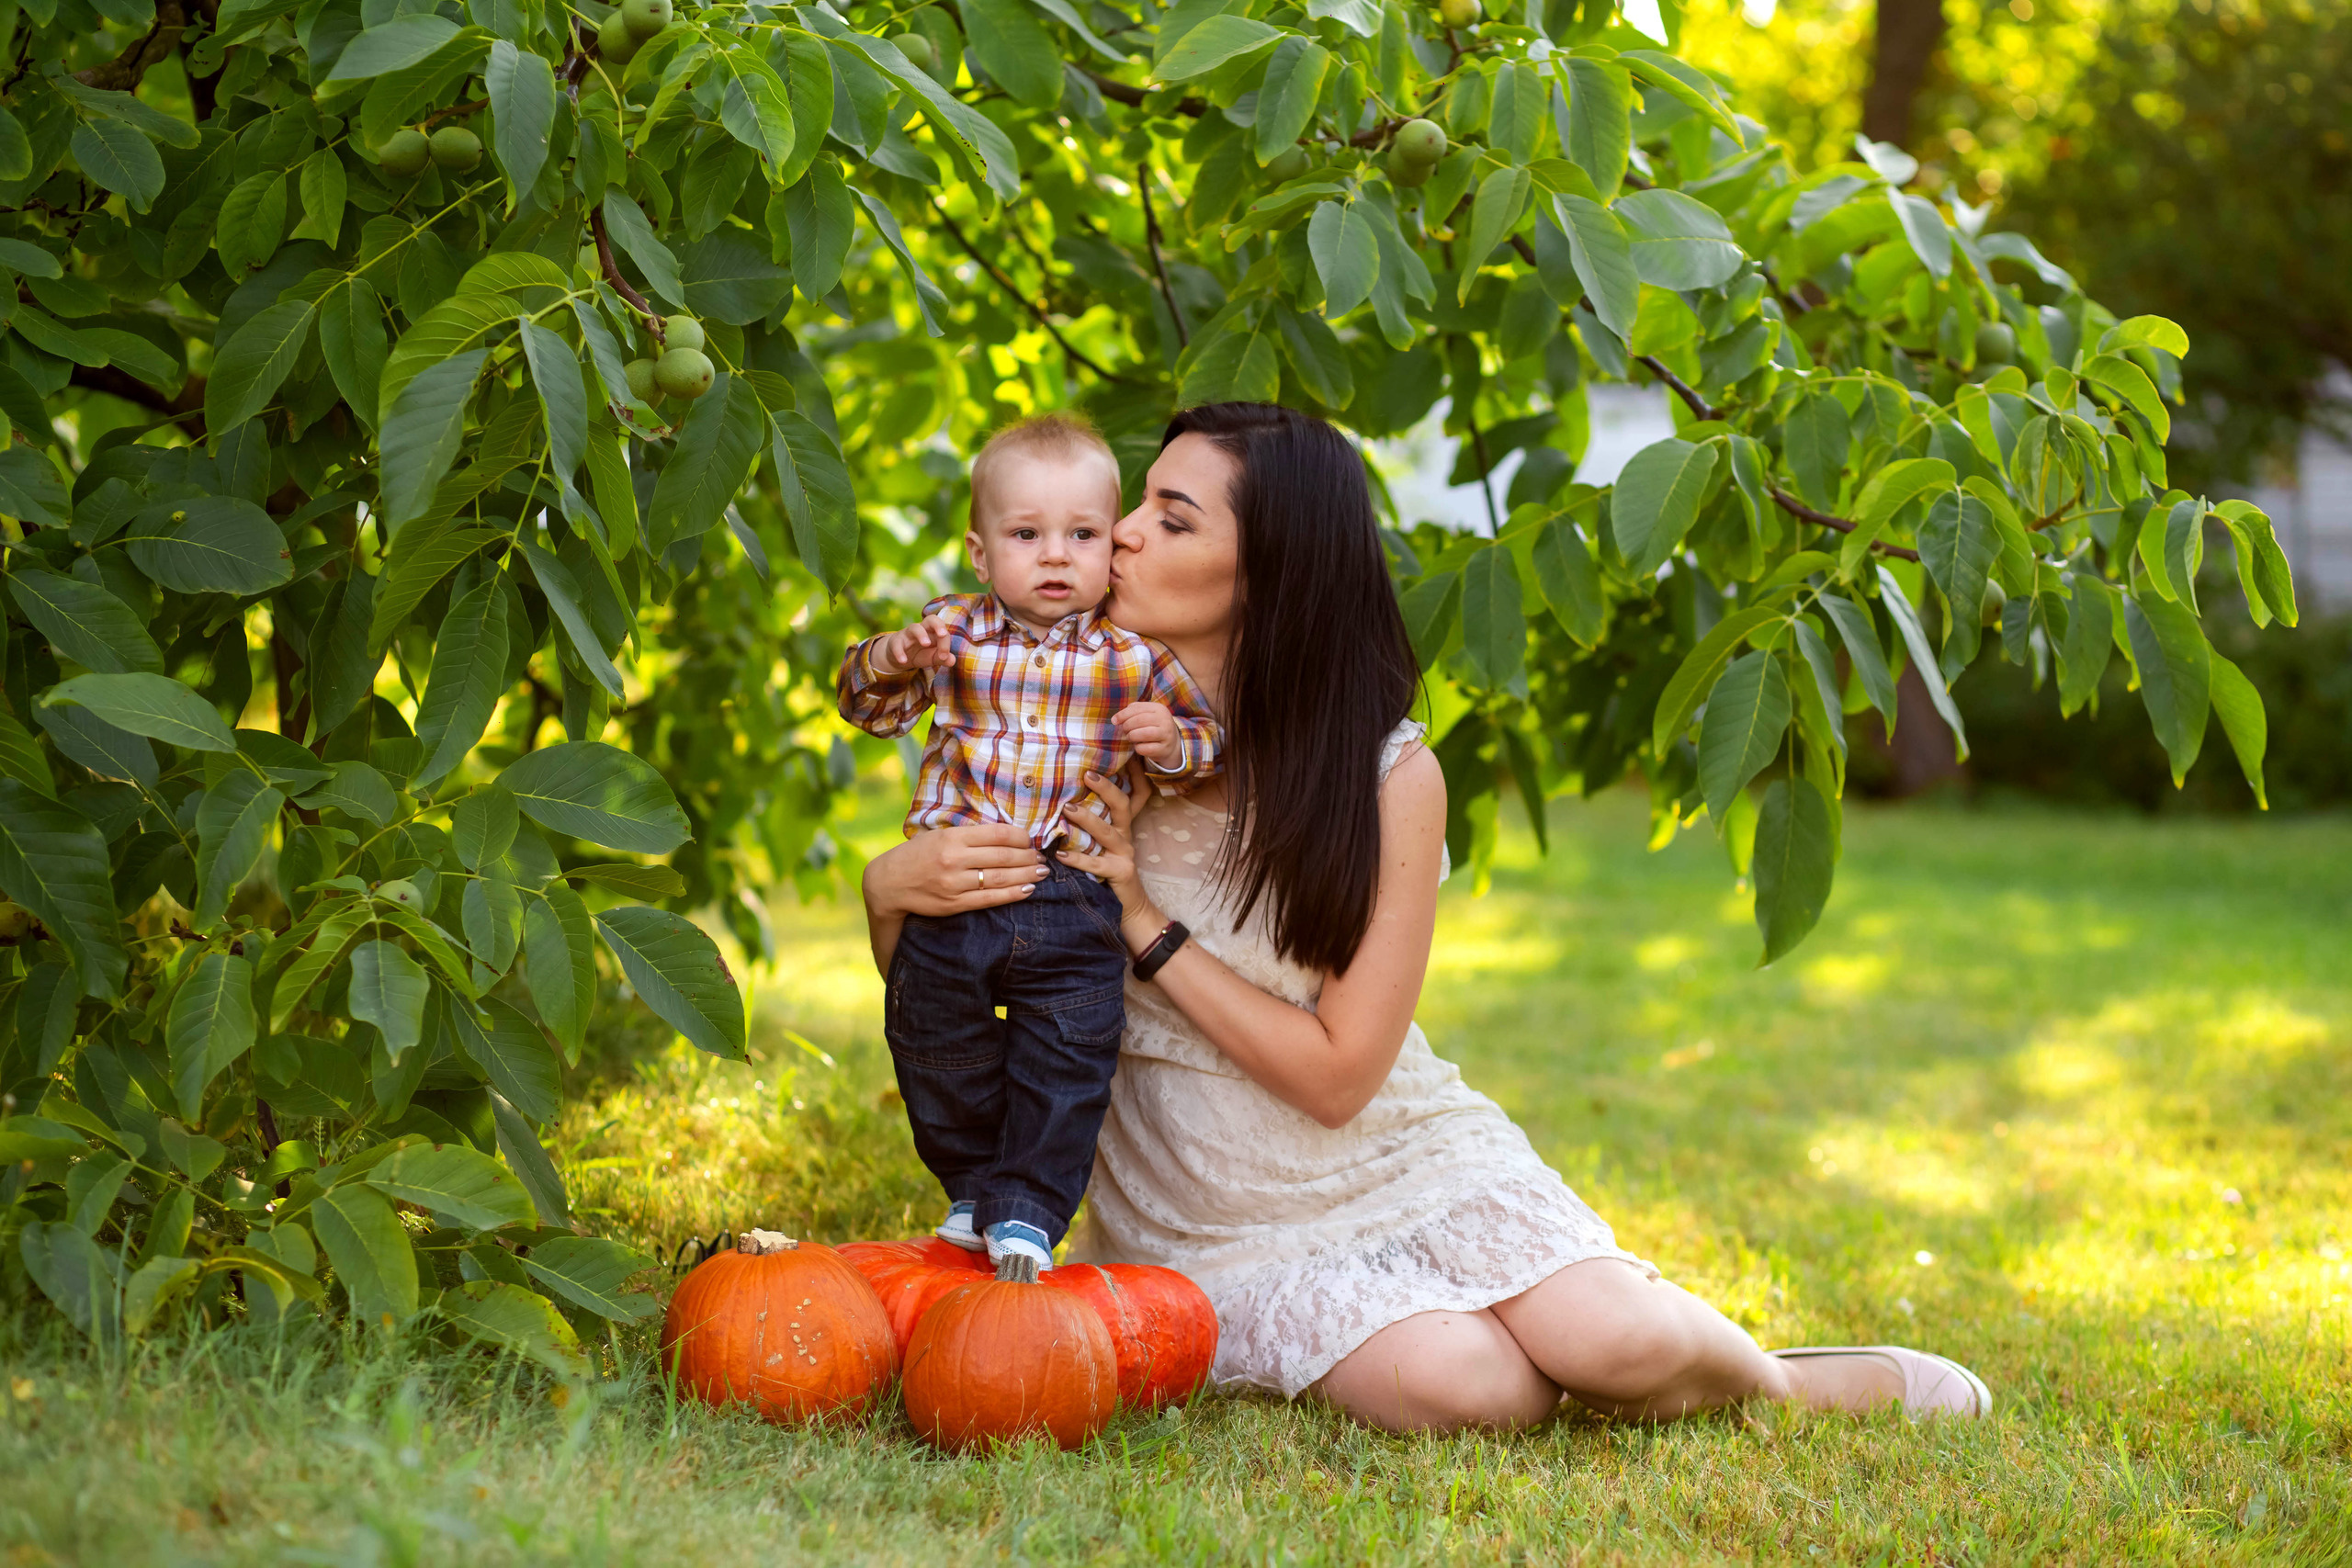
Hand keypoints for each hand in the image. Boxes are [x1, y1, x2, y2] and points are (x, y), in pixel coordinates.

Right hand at [861, 824, 1043, 972]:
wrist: (888, 883)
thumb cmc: (916, 855)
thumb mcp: (939, 835)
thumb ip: (968, 835)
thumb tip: (1005, 835)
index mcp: (952, 837)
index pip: (998, 834)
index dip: (1021, 837)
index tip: (1030, 840)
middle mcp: (954, 859)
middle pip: (1004, 856)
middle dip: (1029, 857)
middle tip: (1042, 858)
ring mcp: (954, 883)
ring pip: (1000, 878)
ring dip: (1026, 875)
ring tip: (1041, 872)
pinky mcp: (954, 904)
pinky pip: (990, 899)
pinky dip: (1012, 894)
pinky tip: (1027, 890)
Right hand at [873, 613, 954, 675]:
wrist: (900, 658)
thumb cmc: (920, 654)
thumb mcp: (932, 658)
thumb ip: (942, 659)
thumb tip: (952, 660)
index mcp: (933, 632)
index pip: (943, 632)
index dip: (945, 643)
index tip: (944, 656)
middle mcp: (922, 630)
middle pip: (931, 619)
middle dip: (938, 625)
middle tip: (942, 635)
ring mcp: (908, 634)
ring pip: (914, 627)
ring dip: (921, 634)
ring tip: (926, 644)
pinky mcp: (896, 641)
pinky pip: (897, 644)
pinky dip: (899, 652)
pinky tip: (903, 661)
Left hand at [1057, 758, 1164, 949]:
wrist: (1129, 907)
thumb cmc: (1107, 871)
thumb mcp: (1101, 845)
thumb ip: (1089, 825)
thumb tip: (1060, 802)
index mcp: (1122, 826)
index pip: (1133, 795)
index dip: (1132, 775)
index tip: (1119, 757)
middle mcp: (1126, 836)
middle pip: (1123, 805)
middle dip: (1106, 789)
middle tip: (1087, 775)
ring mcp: (1124, 855)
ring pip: (1108, 832)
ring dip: (1087, 820)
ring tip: (1067, 810)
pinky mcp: (1119, 874)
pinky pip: (1096, 864)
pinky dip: (1078, 859)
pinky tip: (1061, 855)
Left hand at [1112, 701, 1181, 768]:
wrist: (1172, 743)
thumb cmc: (1153, 726)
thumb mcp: (1147, 714)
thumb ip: (1132, 711)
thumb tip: (1116, 718)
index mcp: (1159, 708)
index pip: (1137, 708)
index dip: (1123, 714)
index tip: (1114, 721)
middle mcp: (1165, 720)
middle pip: (1139, 721)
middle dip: (1127, 726)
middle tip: (1125, 731)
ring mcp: (1166, 735)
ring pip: (1143, 734)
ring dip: (1132, 736)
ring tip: (1131, 737)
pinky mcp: (1164, 749)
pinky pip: (1145, 748)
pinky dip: (1138, 748)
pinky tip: (1139, 746)